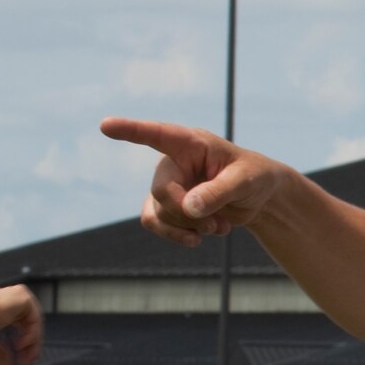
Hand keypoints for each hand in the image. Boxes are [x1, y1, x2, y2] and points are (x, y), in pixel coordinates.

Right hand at [0, 285, 43, 364]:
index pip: (20, 323)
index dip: (25, 342)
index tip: (23, 361)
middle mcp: (9, 299)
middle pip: (29, 323)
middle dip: (31, 345)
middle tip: (28, 362)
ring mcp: (16, 295)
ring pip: (33, 322)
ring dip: (33, 342)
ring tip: (24, 357)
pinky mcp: (22, 294)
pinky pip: (34, 318)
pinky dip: (32, 333)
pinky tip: (21, 345)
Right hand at [101, 118, 286, 247]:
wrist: (259, 197)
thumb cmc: (254, 177)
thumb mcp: (244, 182)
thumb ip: (218, 192)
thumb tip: (188, 207)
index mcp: (191, 144)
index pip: (157, 134)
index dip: (130, 130)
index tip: (105, 125)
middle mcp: (173, 162)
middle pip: (162, 191)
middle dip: (187, 213)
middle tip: (215, 224)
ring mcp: (168, 184)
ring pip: (158, 212)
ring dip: (188, 227)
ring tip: (218, 227)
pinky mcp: (168, 205)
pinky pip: (154, 223)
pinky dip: (176, 235)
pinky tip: (197, 239)